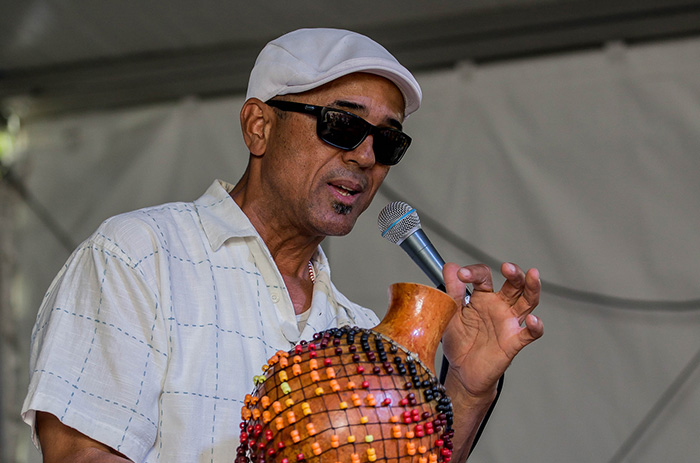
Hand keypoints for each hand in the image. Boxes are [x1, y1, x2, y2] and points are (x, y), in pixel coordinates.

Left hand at [441, 261, 543, 397]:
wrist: (462, 372)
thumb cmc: (459, 342)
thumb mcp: (451, 313)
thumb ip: (452, 291)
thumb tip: (450, 266)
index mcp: (482, 297)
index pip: (484, 277)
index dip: (474, 272)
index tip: (461, 275)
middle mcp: (499, 307)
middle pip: (514, 284)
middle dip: (514, 273)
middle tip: (507, 267)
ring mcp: (508, 323)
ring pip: (527, 302)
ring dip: (532, 288)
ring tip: (532, 276)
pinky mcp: (513, 342)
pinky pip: (529, 333)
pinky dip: (535, 326)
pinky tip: (533, 320)